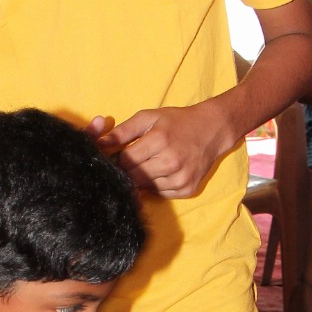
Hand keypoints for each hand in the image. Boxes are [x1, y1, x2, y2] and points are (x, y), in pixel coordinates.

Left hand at [97, 101, 228, 197]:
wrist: (212, 130)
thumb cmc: (177, 121)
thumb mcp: (149, 117)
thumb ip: (123, 131)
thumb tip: (99, 144)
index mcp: (160, 140)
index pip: (126, 161)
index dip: (118, 160)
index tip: (119, 156)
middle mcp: (171, 162)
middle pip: (134, 177)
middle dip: (128, 171)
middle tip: (132, 161)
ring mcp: (181, 178)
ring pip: (145, 188)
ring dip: (142, 179)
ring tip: (149, 163)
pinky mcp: (187, 189)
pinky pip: (160, 194)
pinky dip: (155, 185)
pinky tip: (160, 172)